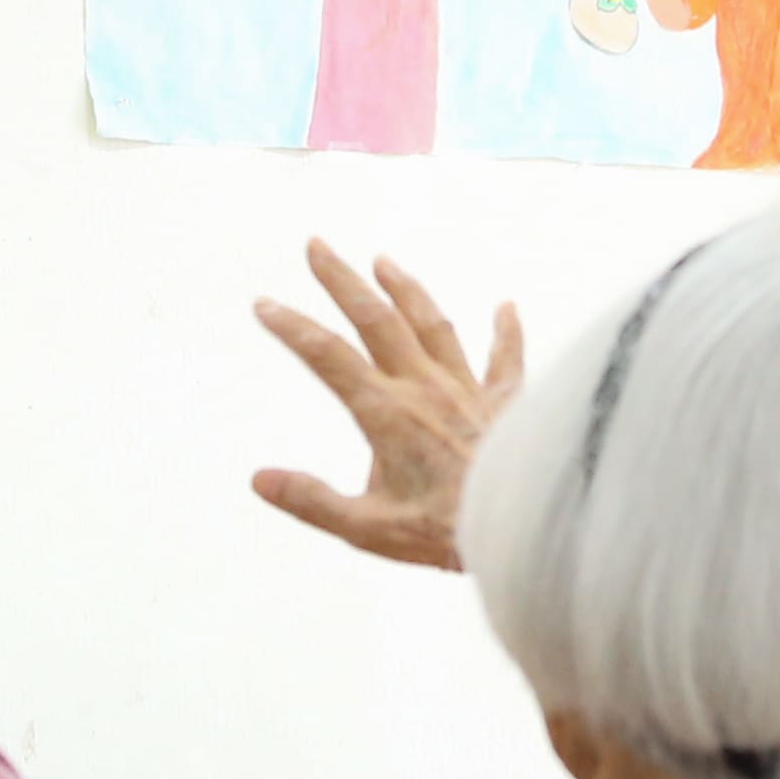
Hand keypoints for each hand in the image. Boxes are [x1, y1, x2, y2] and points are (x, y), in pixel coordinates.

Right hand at [251, 241, 521, 569]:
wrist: (519, 528)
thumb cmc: (444, 532)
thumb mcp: (365, 528)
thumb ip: (311, 500)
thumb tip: (260, 480)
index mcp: (385, 413)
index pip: (327, 357)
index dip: (292, 327)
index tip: (265, 304)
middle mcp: (425, 388)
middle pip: (376, 320)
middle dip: (342, 280)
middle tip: (318, 247)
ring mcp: (468, 390)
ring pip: (432, 325)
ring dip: (406, 290)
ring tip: (384, 261)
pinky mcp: (507, 403)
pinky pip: (508, 358)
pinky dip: (507, 331)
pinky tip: (507, 306)